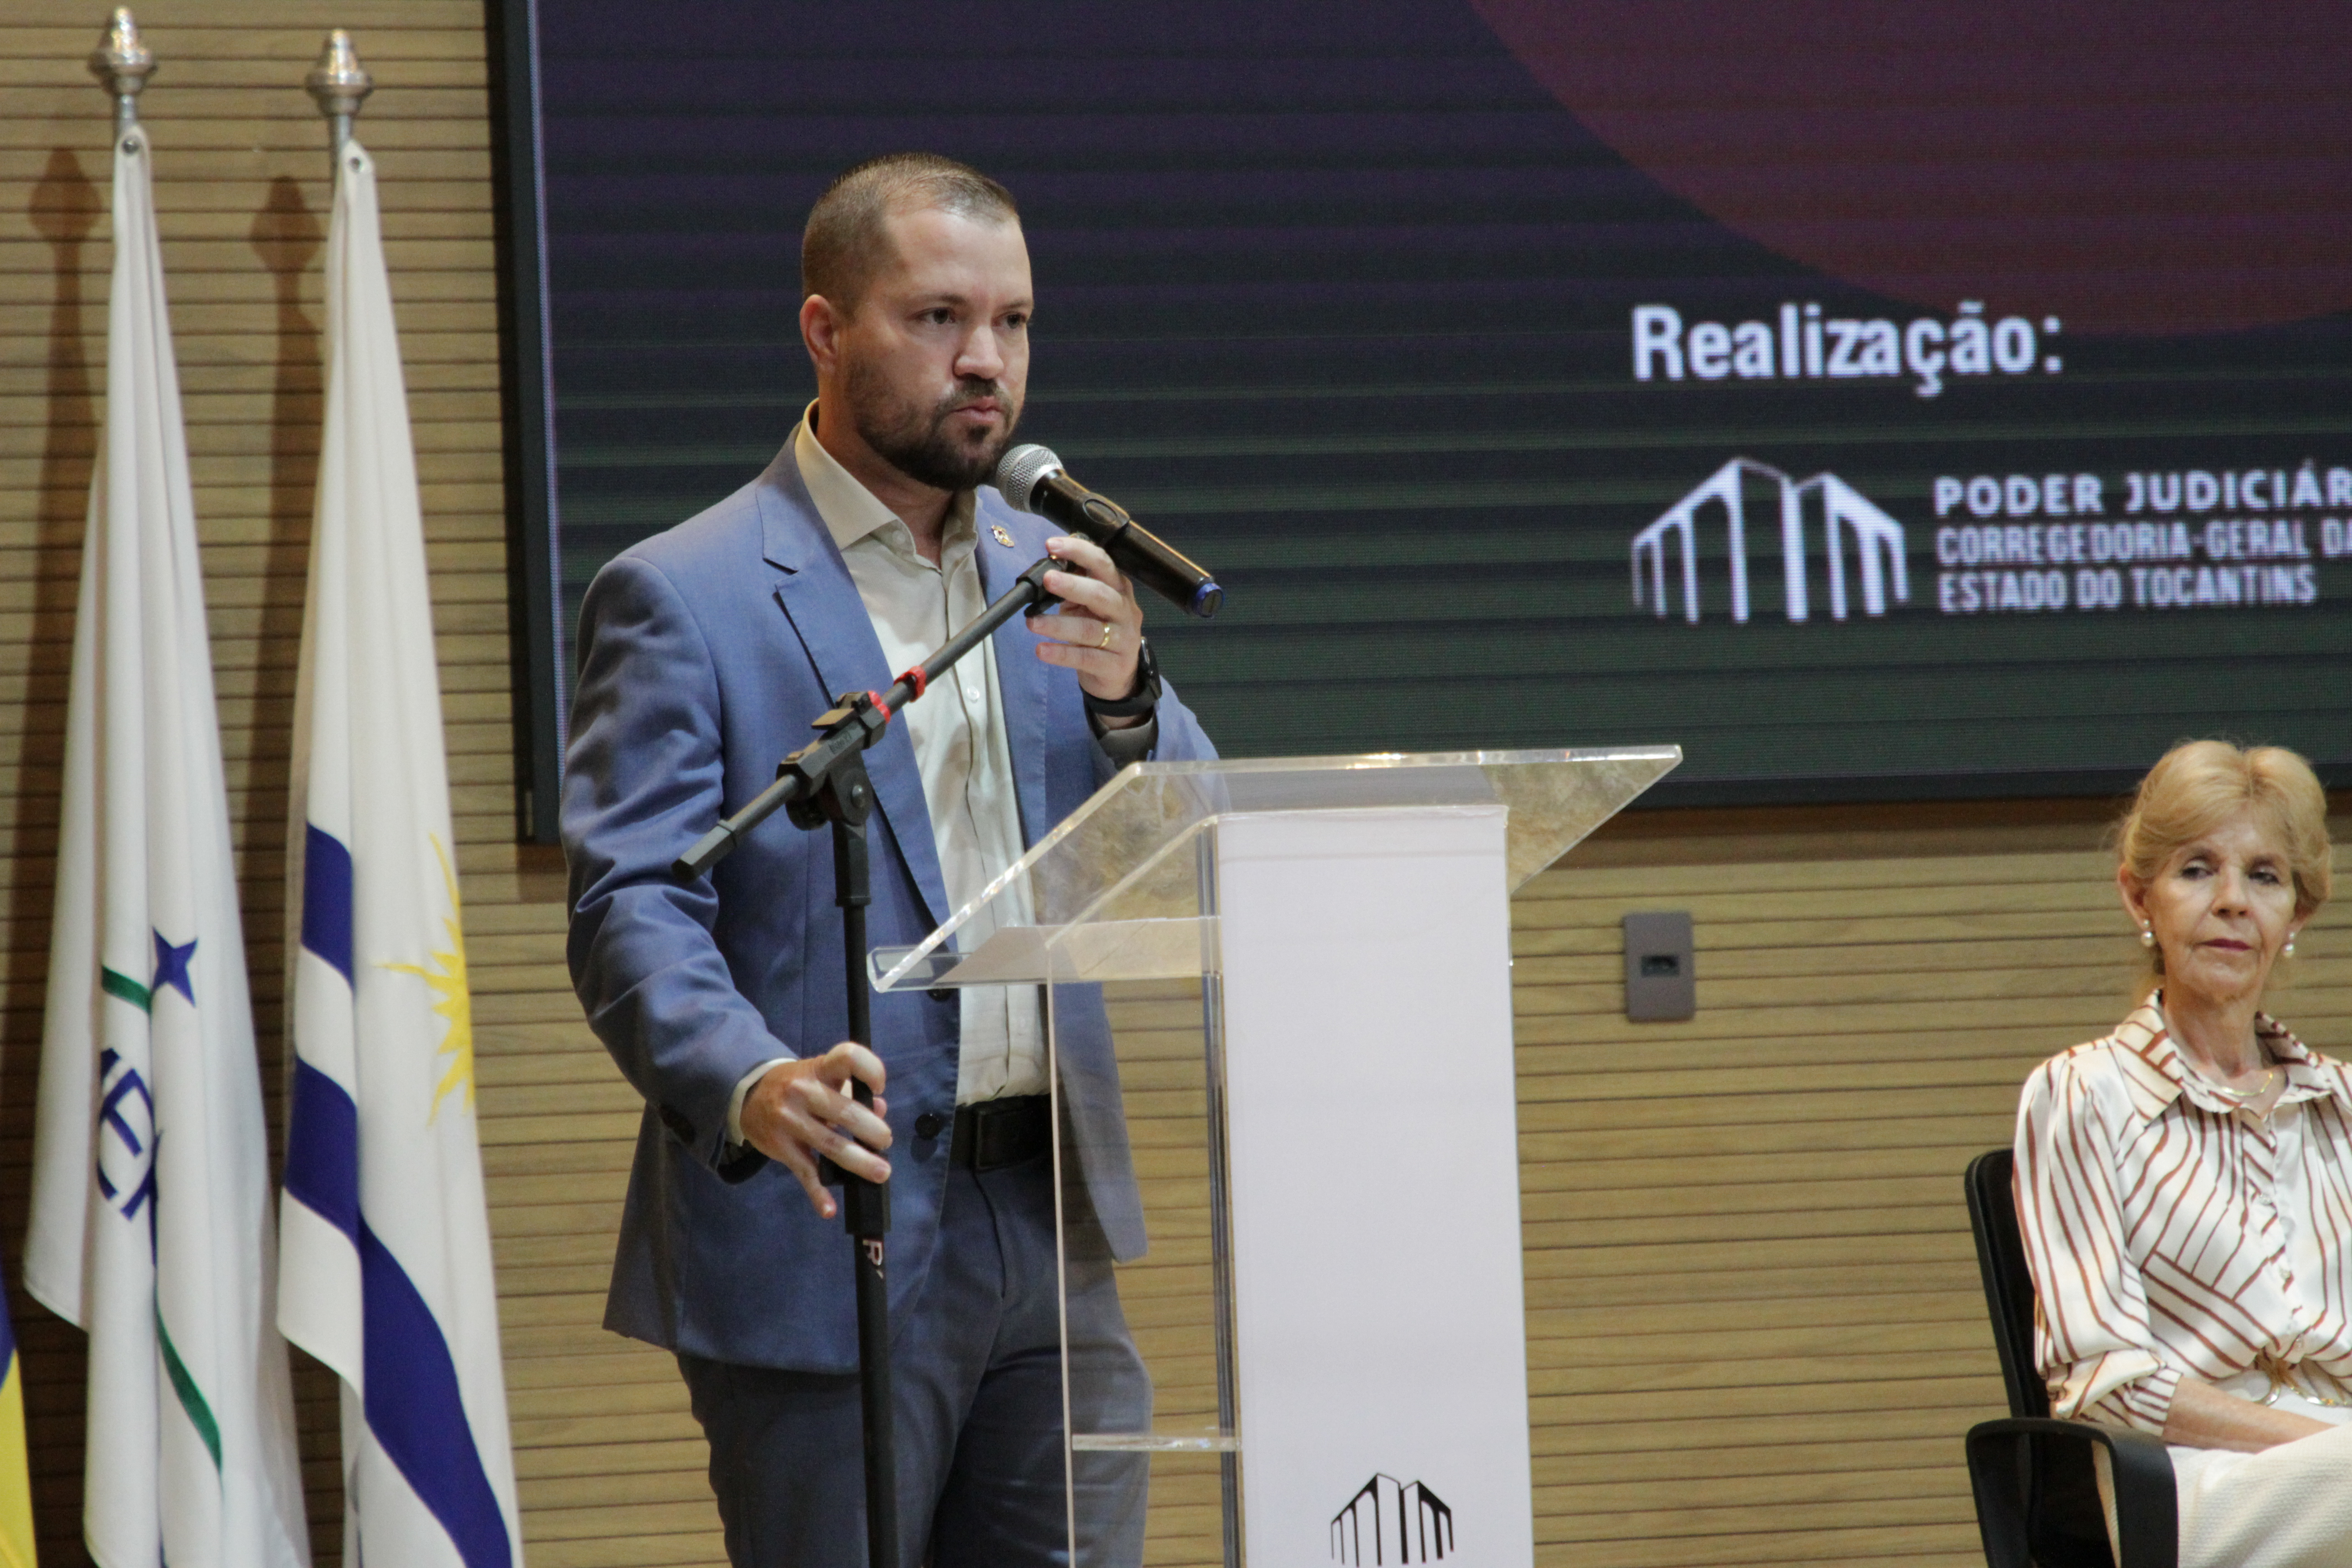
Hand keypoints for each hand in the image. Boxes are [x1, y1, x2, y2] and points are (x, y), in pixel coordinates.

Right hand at [738, 1043, 890, 1218]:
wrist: (749, 1095)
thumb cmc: (798, 1085)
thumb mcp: (822, 1077)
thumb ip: (852, 1091)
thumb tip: (880, 1109)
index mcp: (819, 1068)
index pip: (848, 1057)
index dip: (871, 1071)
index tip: (878, 1088)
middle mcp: (804, 1091)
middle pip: (845, 1111)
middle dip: (872, 1130)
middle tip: (885, 1141)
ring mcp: (789, 1120)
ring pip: (830, 1144)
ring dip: (860, 1162)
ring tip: (881, 1172)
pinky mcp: (780, 1147)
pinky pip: (804, 1172)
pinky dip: (817, 1193)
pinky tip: (829, 1209)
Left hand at [1028, 535, 1144, 722]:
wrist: (1118, 674)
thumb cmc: (1100, 631)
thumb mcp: (1089, 606)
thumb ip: (1073, 588)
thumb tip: (1047, 570)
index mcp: (1118, 588)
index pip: (1102, 563)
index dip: (1078, 552)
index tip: (1051, 546)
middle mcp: (1124, 610)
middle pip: (1100, 594)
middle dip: (1072, 585)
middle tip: (1047, 580)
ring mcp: (1122, 639)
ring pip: (1090, 629)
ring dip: (1058, 625)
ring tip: (1031, 623)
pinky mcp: (1114, 665)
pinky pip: (1085, 658)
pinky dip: (1061, 654)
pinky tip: (1042, 650)